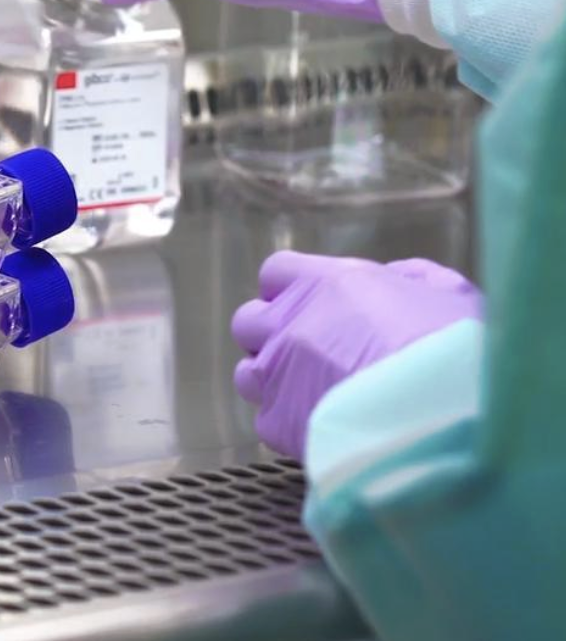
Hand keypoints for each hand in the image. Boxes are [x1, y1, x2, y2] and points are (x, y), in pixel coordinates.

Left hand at [231, 251, 482, 457]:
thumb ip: (414, 279)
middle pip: (249, 321)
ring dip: (273, 379)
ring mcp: (275, 374)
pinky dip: (288, 423)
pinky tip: (324, 428)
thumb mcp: (450, 295)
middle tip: (311, 352)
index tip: (312, 305)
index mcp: (325, 284)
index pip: (277, 272)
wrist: (437, 417)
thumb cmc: (451, 350)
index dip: (291, 288)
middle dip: (272, 333)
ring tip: (315, 394)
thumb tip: (399, 278)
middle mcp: (287, 324)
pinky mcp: (277, 422)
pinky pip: (267, 419)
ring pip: (247, 372)